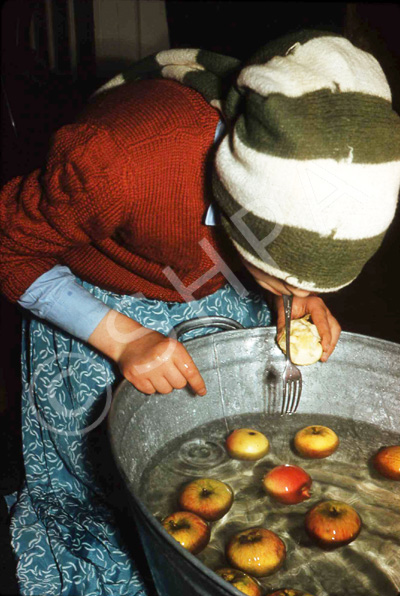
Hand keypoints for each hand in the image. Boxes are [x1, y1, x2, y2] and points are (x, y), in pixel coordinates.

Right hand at [88, 310, 206, 394]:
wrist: (126, 339)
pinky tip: (147, 375)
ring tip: (156, 372)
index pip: (190, 372)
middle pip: (179, 384)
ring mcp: (148, 369)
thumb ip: (181, 360)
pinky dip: (150, 386)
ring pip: (165, 390)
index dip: (197, 384)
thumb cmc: (151, 342)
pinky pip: (151, 391)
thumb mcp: (171, 345)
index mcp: (173, 349)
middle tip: (168, 371)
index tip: (201, 392)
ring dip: (163, 384)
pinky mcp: (136, 377)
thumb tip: (192, 381)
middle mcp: (162, 359)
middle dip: (176, 380)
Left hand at [274, 295, 340, 361]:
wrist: (287, 291)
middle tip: (324, 356)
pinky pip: (329, 329)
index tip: (323, 348)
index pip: (324, 322)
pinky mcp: (323, 318)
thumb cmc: (286, 297)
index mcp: (315, 304)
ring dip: (331, 343)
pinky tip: (321, 348)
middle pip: (334, 327)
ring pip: (334, 329)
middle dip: (331, 343)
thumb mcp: (283, 310)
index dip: (326, 336)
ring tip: (324, 355)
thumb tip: (282, 339)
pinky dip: (327, 340)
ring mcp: (325, 313)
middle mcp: (323, 308)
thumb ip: (283, 324)